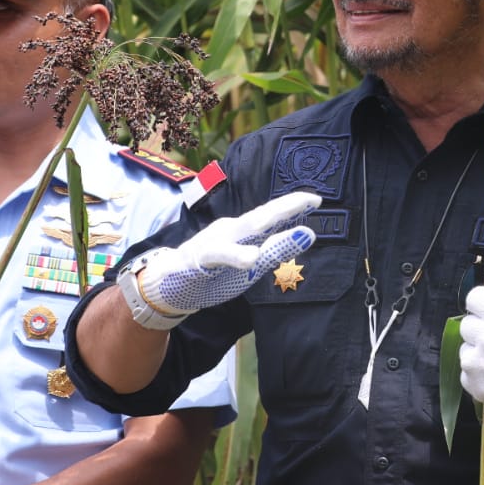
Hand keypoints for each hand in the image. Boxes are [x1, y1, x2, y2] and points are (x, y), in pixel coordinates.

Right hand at [134, 192, 318, 319]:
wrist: (167, 285)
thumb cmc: (213, 272)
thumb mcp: (251, 265)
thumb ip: (277, 250)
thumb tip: (308, 234)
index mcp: (243, 231)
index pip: (272, 217)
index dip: (293, 207)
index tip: (317, 199)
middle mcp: (231, 230)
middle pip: (261, 217)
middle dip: (286, 207)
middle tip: (312, 199)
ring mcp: (215, 242)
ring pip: (242, 232)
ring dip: (267, 227)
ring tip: (292, 225)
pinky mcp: (200, 259)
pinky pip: (219, 255)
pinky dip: (236, 256)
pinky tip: (251, 259)